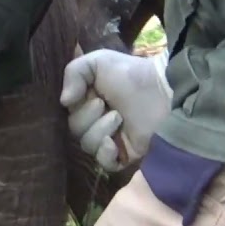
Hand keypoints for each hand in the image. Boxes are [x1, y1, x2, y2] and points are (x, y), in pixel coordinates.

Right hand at [60, 49, 171, 171]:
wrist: (162, 90)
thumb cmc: (130, 74)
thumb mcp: (97, 62)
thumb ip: (73, 73)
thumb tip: (63, 101)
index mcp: (86, 101)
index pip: (67, 113)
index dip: (75, 106)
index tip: (89, 93)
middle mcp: (95, 121)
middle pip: (74, 130)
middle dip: (88, 117)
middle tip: (105, 104)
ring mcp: (109, 139)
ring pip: (87, 145)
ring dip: (101, 130)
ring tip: (119, 118)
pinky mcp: (123, 155)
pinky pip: (103, 163)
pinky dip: (105, 154)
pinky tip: (114, 143)